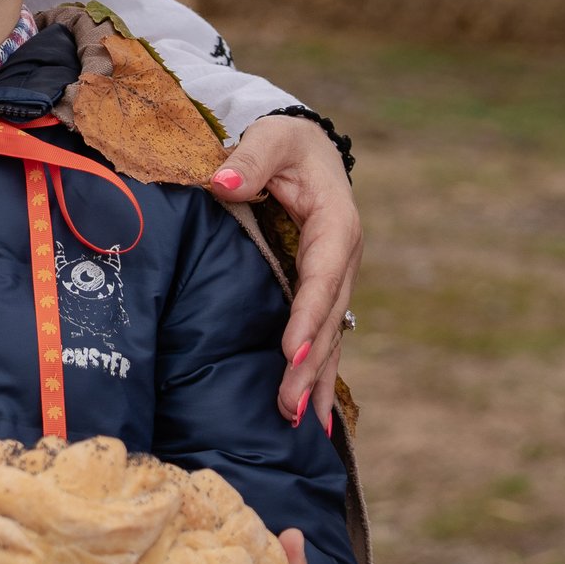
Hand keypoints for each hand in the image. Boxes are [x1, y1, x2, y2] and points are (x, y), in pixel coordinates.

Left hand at [206, 115, 360, 428]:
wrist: (305, 147)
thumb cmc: (286, 142)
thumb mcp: (271, 137)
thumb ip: (249, 159)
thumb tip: (222, 183)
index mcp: (336, 225)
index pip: (321, 279)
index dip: (307, 318)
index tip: (289, 354)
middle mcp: (342, 260)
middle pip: (327, 321)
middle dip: (310, 366)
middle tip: (290, 409)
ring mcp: (335, 280)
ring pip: (329, 337)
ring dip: (316, 381)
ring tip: (302, 426)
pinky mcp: (321, 291)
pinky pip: (323, 337)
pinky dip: (319, 374)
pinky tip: (313, 414)